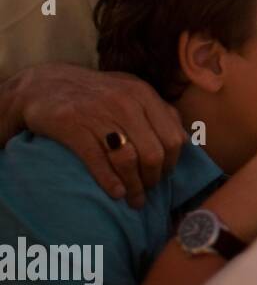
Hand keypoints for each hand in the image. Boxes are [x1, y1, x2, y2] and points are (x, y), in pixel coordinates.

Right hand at [10, 63, 185, 208]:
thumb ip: (159, 111)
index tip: (163, 175)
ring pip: (128, 159)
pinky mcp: (71, 125)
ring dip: (134, 186)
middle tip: (147, 192)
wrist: (42, 84)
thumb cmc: (94, 94)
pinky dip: (109, 181)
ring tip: (134, 200)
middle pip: (153, 153)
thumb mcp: (130, 91)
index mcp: (144, 94)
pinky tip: (116, 193)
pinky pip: (97, 160)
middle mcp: (125, 102)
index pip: (173, 138)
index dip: (172, 163)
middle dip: (153, 179)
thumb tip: (185, 140)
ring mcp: (98, 113)